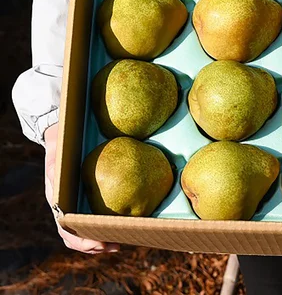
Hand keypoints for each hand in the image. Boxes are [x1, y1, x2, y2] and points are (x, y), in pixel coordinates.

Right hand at [44, 124, 119, 253]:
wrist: (62, 139)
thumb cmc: (60, 150)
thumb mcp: (56, 161)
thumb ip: (55, 174)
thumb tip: (58, 190)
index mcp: (57, 204)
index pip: (67, 231)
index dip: (82, 242)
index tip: (98, 244)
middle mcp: (67, 209)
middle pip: (79, 237)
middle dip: (96, 246)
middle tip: (116, 246)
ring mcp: (78, 205)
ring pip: (88, 231)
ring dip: (102, 241)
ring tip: (121, 241)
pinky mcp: (90, 199)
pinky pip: (98, 215)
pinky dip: (108, 223)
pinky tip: (122, 223)